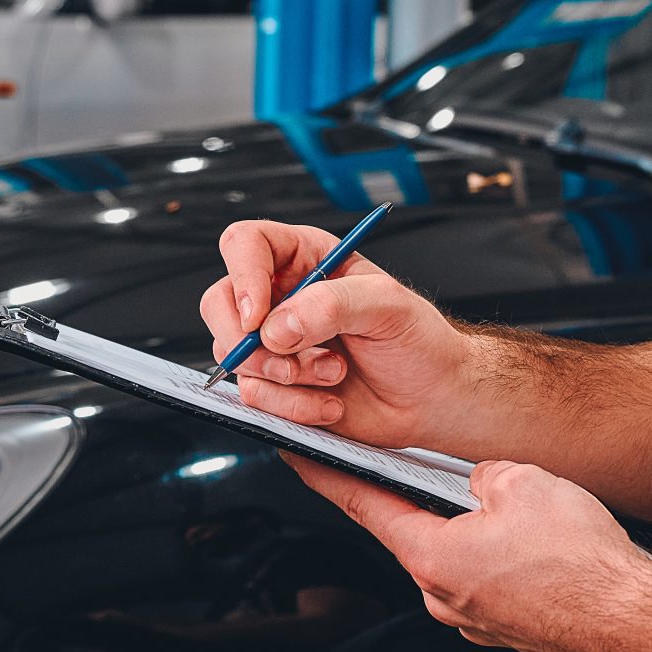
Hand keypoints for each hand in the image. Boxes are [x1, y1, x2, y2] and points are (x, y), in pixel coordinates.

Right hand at [199, 219, 476, 448]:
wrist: (432, 398)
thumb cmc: (417, 342)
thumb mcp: (387, 305)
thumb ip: (331, 305)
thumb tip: (276, 328)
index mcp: (304, 259)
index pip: (245, 245)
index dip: (243, 276)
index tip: (258, 316)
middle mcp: (280, 298)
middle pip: (219, 303)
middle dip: (250, 340)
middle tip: (291, 353)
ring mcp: (274, 345)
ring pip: (234, 356)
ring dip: (286, 376)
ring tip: (334, 374)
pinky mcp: (276, 387)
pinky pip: (254, 397)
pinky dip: (293, 406)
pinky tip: (329, 402)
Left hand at [286, 455, 651, 651]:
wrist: (632, 617)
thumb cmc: (581, 559)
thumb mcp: (520, 480)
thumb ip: (480, 474)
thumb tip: (478, 483)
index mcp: (431, 557)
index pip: (365, 506)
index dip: (329, 476)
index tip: (300, 458)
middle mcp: (443, 596)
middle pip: (416, 532)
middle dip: (430, 499)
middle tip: (451, 472)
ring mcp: (474, 620)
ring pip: (457, 558)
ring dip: (475, 531)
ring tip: (523, 513)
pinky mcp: (506, 629)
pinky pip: (489, 581)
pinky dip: (502, 558)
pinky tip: (537, 543)